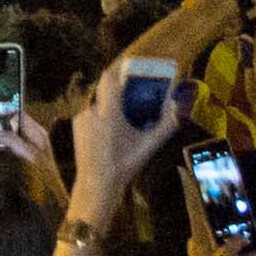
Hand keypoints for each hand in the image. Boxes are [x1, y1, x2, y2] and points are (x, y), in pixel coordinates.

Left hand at [65, 52, 176, 223]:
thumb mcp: (148, 146)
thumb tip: (178, 108)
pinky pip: (90, 113)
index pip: (108, 78)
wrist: (97, 183)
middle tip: (132, 100)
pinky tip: (108, 131)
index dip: (119, 72)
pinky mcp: (76, 125)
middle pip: (105, 90)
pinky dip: (100, 117)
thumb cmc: (124, 164)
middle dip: (118, 92)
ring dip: (109, 107)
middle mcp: (92, 110)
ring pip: (98, 102)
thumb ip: (165, 125)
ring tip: (121, 122)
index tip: (132, 73)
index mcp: (109, 113)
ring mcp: (81, 117)